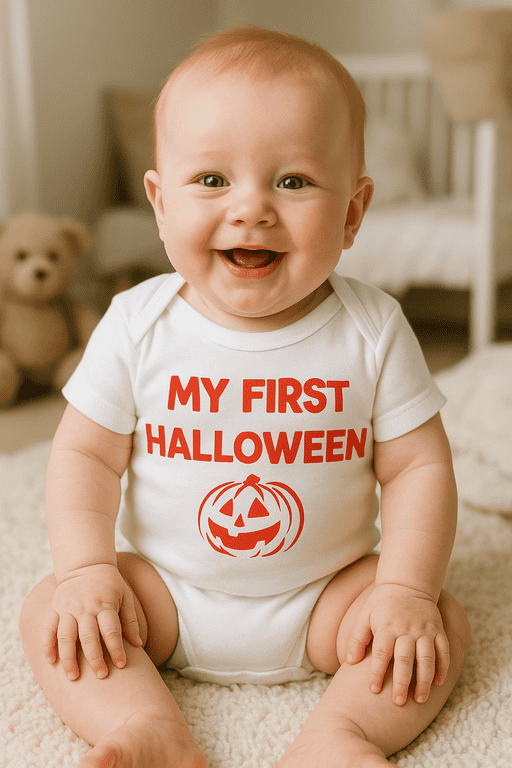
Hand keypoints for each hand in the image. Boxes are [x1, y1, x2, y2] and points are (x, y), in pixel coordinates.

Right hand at [43, 563, 142, 680]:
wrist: (86, 564)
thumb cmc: (110, 584)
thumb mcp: (125, 596)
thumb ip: (130, 620)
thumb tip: (139, 644)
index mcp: (105, 604)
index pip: (111, 631)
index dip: (116, 649)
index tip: (121, 665)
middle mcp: (85, 607)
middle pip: (89, 637)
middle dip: (95, 659)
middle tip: (101, 676)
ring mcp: (68, 608)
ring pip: (66, 637)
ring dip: (69, 659)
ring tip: (73, 677)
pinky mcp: (55, 608)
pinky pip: (49, 629)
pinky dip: (48, 646)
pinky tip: (51, 662)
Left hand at [346, 583, 449, 705]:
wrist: (407, 584)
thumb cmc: (382, 603)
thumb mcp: (365, 615)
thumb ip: (357, 638)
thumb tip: (350, 662)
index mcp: (387, 626)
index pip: (381, 653)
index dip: (377, 673)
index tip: (374, 690)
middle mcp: (407, 629)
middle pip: (405, 659)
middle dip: (402, 682)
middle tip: (398, 702)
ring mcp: (425, 630)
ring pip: (427, 659)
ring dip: (424, 680)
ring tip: (420, 699)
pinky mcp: (438, 630)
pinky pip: (443, 650)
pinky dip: (442, 667)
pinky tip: (437, 683)